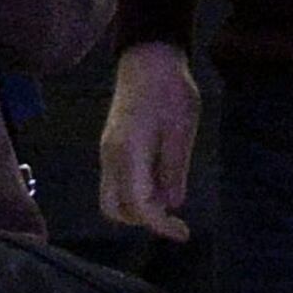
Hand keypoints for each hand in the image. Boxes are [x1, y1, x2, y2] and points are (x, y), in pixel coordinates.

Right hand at [100, 39, 200, 239]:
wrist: (148, 59)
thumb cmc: (169, 90)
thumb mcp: (181, 130)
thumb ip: (174, 169)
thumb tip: (172, 203)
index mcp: (128, 153)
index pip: (138, 206)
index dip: (160, 226)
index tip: (184, 233)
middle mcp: (111, 157)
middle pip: (115, 209)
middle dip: (144, 220)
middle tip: (175, 216)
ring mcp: (108, 152)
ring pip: (114, 197)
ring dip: (140, 207)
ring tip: (170, 193)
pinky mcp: (113, 147)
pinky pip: (118, 182)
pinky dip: (137, 192)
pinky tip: (162, 181)